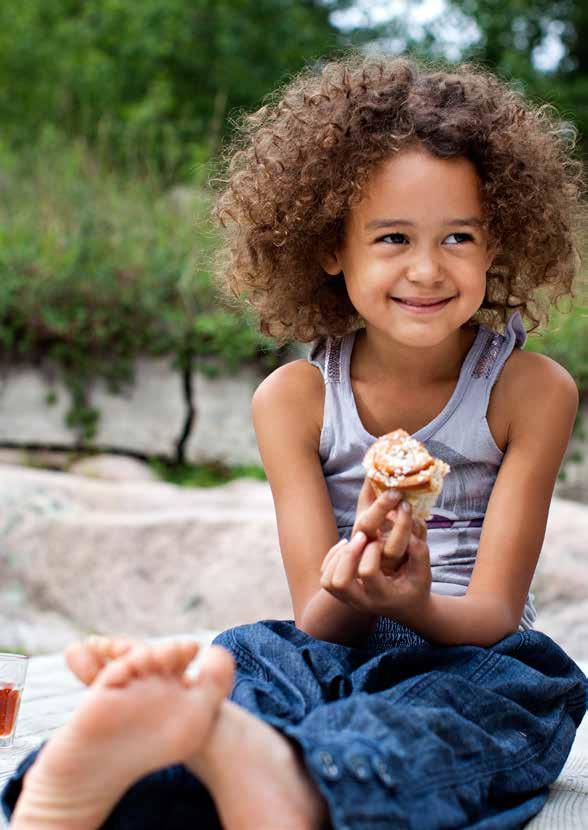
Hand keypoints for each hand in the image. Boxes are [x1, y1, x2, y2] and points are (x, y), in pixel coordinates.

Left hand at [320, 481, 431, 618]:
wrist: (407, 607)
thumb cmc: (416, 586)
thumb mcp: (424, 572)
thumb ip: (419, 553)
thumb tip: (409, 534)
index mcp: (384, 596)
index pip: (367, 573)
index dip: (372, 552)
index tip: (380, 541)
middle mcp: (363, 601)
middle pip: (339, 582)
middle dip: (348, 555)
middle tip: (362, 537)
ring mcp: (350, 599)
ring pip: (329, 581)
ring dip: (337, 556)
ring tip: (354, 542)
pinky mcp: (342, 594)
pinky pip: (326, 577)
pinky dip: (332, 558)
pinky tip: (347, 545)